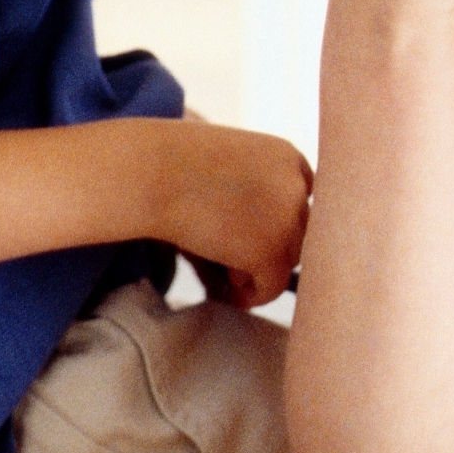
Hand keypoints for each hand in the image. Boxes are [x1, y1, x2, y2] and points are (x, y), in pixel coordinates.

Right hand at [154, 122, 311, 308]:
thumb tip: (258, 256)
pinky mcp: (272, 250)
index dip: (280, 223)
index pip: (303, 199)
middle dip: (271, 248)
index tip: (257, 236)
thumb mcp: (224, 173)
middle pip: (300, 231)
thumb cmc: (173, 167)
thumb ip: (251, 202)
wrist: (150, 172)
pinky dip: (254, 295)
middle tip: (237, 264)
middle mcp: (297, 185)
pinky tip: (232, 294)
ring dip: (261, 270)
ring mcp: (289, 218)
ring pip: (288, 259)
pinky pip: (273, 286)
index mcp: (288, 157)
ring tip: (229, 274)